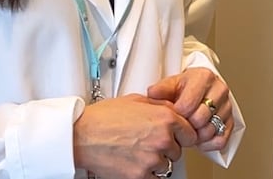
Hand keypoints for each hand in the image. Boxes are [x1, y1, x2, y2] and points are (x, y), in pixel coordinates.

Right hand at [73, 94, 196, 178]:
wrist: (81, 136)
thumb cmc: (104, 118)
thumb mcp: (136, 100)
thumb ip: (160, 105)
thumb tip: (174, 109)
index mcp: (165, 118)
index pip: (190, 133)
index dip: (182, 135)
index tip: (175, 137)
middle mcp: (162, 139)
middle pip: (178, 151)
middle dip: (166, 148)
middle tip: (147, 143)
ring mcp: (152, 159)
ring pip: (166, 165)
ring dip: (155, 161)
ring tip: (137, 152)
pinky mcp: (140, 176)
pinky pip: (154, 178)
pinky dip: (146, 173)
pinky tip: (134, 163)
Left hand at [147, 68, 233, 152]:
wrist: (199, 88)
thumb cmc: (185, 87)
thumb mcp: (171, 84)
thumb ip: (161, 89)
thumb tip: (152, 94)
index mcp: (204, 77)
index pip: (188, 104)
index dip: (176, 115)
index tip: (172, 116)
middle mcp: (219, 89)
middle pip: (200, 119)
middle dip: (186, 126)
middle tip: (180, 125)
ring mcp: (227, 105)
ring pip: (211, 130)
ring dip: (196, 136)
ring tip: (189, 131)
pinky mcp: (231, 121)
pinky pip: (221, 140)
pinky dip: (208, 144)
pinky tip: (199, 138)